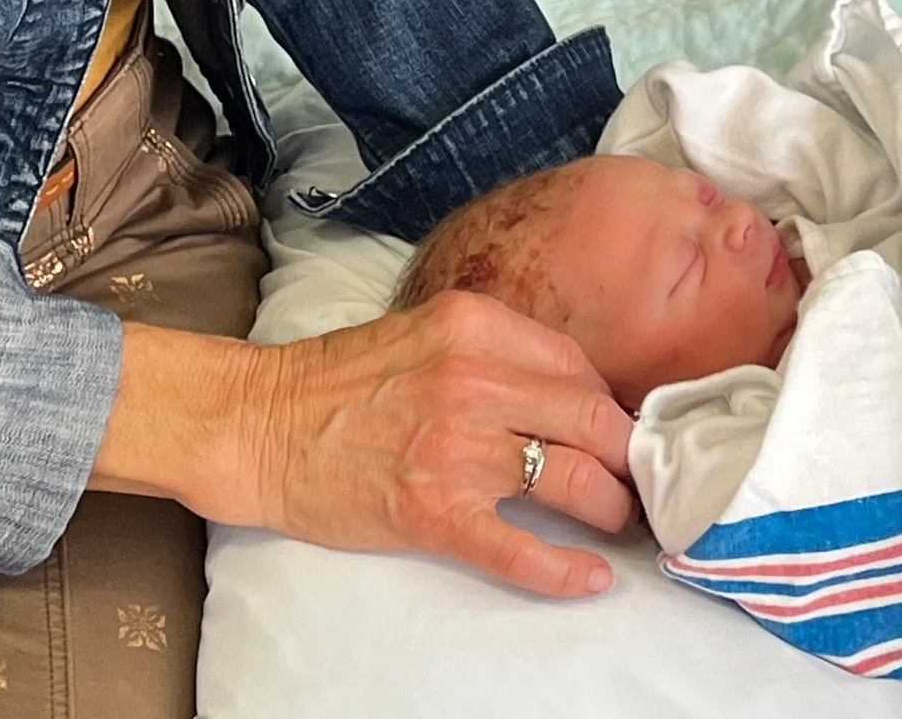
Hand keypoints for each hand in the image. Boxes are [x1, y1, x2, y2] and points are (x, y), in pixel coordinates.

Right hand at [92, 293, 636, 597]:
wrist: (262, 424)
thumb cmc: (341, 380)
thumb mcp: (426, 330)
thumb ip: (494, 349)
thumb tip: (569, 390)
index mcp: (473, 324)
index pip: (576, 364)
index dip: (610, 403)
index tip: (619, 429)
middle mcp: (473, 378)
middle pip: (590, 418)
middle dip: (628, 456)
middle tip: (640, 479)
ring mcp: (455, 447)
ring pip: (570, 479)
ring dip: (608, 507)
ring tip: (620, 522)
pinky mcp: (433, 511)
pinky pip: (520, 547)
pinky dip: (565, 570)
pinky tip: (592, 578)